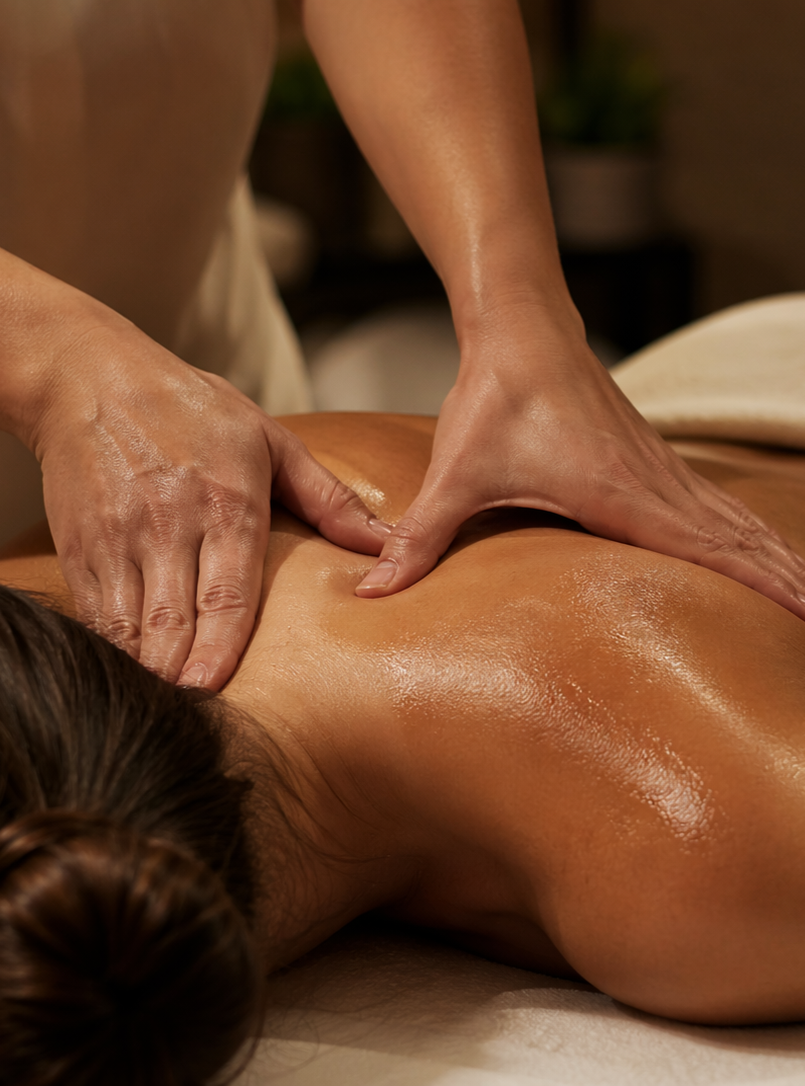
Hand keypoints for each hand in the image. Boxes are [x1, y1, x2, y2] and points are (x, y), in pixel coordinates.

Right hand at [32, 311, 388, 688]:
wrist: (92, 377)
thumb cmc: (193, 409)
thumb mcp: (271, 441)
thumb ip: (330, 499)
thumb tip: (386, 544)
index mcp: (226, 503)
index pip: (226, 592)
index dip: (220, 647)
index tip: (217, 688)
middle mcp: (169, 524)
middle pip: (173, 620)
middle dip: (180, 673)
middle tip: (195, 717)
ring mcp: (118, 537)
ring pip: (128, 624)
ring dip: (145, 668)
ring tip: (163, 707)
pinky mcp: (81, 546)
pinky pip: (94, 611)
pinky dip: (111, 646)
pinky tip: (129, 671)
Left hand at [356, 302, 804, 654]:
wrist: (521, 327)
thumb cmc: (494, 399)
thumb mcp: (457, 473)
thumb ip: (422, 537)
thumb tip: (373, 594)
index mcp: (625, 497)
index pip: (716, 554)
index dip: (772, 590)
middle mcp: (658, 486)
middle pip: (748, 543)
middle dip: (800, 591)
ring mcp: (662, 470)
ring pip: (741, 523)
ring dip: (784, 564)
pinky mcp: (652, 461)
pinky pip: (719, 505)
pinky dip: (752, 535)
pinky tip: (758, 552)